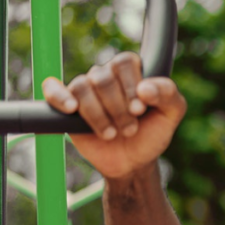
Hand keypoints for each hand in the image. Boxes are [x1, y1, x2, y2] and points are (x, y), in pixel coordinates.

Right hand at [42, 51, 186, 179]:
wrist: (133, 162)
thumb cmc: (152, 134)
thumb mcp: (171, 115)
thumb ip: (168, 94)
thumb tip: (145, 88)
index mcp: (131, 71)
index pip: (125, 62)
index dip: (131, 86)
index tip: (139, 110)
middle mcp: (106, 76)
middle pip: (103, 78)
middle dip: (119, 108)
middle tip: (130, 129)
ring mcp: (85, 89)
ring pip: (82, 87)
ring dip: (99, 115)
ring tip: (112, 134)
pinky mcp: (66, 105)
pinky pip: (52, 89)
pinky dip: (58, 96)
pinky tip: (71, 108)